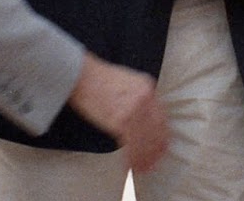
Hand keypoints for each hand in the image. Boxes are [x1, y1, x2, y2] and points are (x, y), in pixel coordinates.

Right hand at [66, 53, 167, 172]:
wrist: (81, 74)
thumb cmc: (98, 79)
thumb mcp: (127, 81)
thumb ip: (138, 97)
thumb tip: (144, 120)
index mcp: (148, 86)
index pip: (162, 117)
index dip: (162, 137)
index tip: (161, 149)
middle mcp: (145, 98)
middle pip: (156, 131)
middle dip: (155, 151)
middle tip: (152, 164)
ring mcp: (134, 109)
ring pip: (145, 140)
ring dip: (144, 158)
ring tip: (141, 169)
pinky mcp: (121, 119)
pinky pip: (131, 144)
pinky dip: (131, 157)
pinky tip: (129, 166)